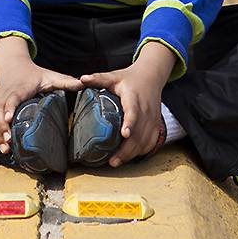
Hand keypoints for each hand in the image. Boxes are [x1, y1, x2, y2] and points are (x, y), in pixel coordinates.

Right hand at [0, 37, 81, 151]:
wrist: (13, 66)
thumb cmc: (34, 74)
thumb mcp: (50, 76)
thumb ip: (66, 81)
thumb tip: (84, 83)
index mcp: (19, 88)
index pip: (12, 98)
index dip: (9, 108)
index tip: (9, 119)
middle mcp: (4, 94)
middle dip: (1, 127)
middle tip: (8, 143)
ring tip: (3, 148)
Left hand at [80, 41, 174, 166]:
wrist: (151, 76)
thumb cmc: (129, 78)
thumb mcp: (113, 76)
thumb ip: (98, 79)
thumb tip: (81, 79)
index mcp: (134, 97)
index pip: (133, 111)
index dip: (130, 123)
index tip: (125, 134)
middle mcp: (146, 109)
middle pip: (139, 132)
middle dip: (127, 149)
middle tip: (112, 161)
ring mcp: (153, 118)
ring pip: (146, 140)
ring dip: (132, 153)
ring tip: (117, 161)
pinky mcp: (156, 125)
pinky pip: (151, 142)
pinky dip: (141, 151)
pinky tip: (129, 156)